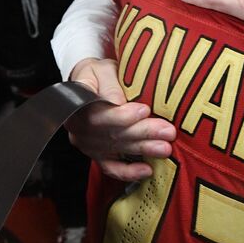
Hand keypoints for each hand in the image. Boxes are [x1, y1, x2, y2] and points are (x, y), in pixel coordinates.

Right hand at [66, 58, 174, 181]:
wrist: (91, 83)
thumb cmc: (98, 75)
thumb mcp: (102, 71)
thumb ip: (110, 85)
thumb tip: (118, 103)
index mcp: (77, 105)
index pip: (98, 115)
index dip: (121, 116)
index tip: (144, 110)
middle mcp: (80, 128)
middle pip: (112, 134)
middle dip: (143, 133)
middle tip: (167, 131)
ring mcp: (89, 144)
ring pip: (117, 149)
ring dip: (143, 150)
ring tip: (165, 147)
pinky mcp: (99, 155)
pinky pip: (111, 168)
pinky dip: (129, 172)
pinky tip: (147, 170)